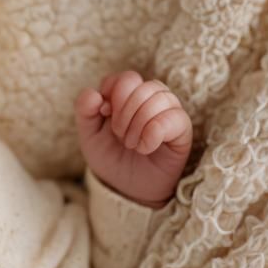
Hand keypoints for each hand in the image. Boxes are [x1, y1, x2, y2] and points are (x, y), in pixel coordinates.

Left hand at [74, 70, 192, 207]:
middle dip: (123, 112)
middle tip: (119, 135)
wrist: (126, 189)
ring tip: (132, 144)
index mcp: (129, 96)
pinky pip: (176, 117)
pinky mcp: (182, 131)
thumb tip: (94, 94)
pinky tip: (145, 147)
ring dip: (138, 123)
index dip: (112, 93)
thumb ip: (85, 111)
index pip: (125, 78)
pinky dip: (154, 132)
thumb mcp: (89, 135)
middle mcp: (151, 100)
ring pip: (160, 97)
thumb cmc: (110, 158)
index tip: (104, 113)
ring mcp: (168, 113)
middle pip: (141, 85)